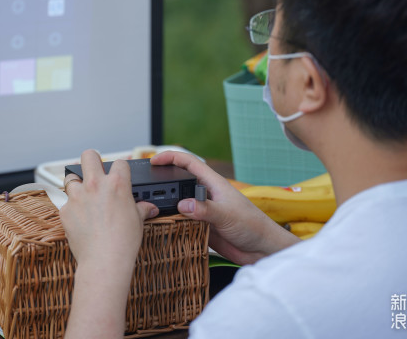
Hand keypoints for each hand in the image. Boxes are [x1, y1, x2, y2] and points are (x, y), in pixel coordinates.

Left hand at [60, 150, 158, 268]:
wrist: (104, 260)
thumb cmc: (123, 242)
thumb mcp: (138, 221)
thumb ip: (141, 209)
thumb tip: (148, 208)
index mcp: (117, 184)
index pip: (119, 162)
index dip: (121, 168)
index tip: (120, 174)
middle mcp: (95, 185)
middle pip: (88, 156)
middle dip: (92, 160)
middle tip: (95, 170)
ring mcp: (77, 197)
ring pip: (71, 177)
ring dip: (77, 184)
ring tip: (83, 195)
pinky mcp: (65, 210)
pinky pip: (65, 203)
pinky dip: (71, 208)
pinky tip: (79, 218)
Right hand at [151, 151, 298, 264]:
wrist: (262, 249)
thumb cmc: (253, 226)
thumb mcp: (228, 215)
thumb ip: (205, 210)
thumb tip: (183, 204)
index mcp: (213, 184)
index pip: (189, 163)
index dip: (171, 158)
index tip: (154, 160)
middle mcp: (206, 195)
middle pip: (180, 181)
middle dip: (163, 179)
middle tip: (145, 184)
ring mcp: (203, 211)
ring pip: (179, 203)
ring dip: (166, 204)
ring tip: (149, 206)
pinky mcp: (202, 226)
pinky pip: (183, 221)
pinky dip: (172, 222)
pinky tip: (163, 226)